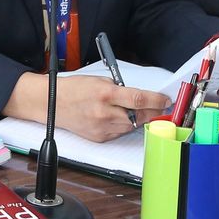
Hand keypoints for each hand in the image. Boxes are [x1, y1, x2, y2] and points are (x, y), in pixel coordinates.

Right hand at [5, 73, 166, 142]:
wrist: (52, 104)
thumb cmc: (74, 89)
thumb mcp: (99, 81)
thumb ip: (120, 89)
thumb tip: (139, 97)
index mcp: (105, 95)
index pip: (138, 99)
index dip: (156, 101)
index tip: (166, 101)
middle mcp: (105, 113)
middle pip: (139, 116)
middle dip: (153, 112)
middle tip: (162, 108)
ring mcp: (102, 128)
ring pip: (131, 127)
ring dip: (139, 119)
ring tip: (138, 111)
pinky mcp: (99, 138)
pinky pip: (119, 133)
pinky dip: (124, 126)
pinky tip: (120, 118)